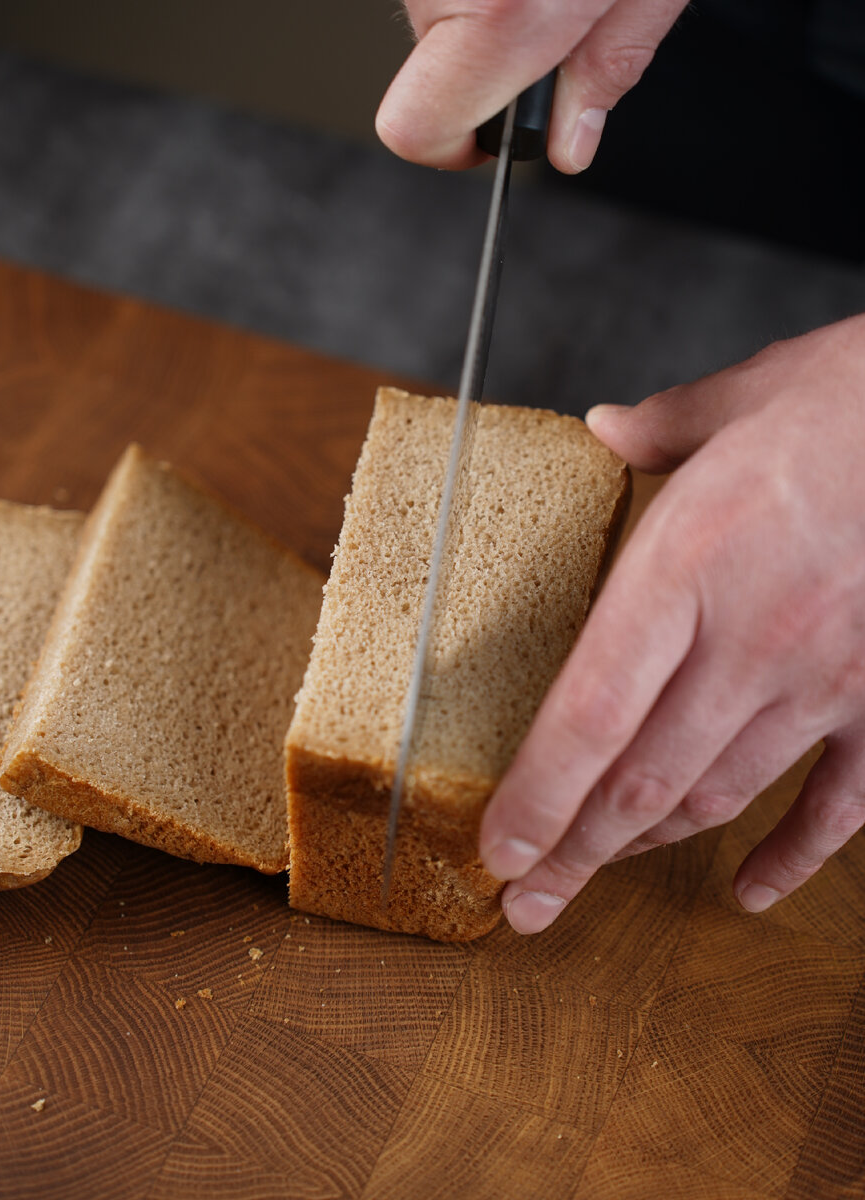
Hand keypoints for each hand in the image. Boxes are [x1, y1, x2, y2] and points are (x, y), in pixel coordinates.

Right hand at [376, 0, 687, 170]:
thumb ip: (609, 67)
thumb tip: (570, 142)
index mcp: (504, 10)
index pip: (418, 129)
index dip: (453, 150)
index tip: (496, 141)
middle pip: (431, 66)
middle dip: (492, 59)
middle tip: (563, 17)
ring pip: (438, 9)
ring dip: (491, 4)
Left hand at [479, 314, 864, 933]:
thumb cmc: (854, 400)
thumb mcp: (742, 397)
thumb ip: (661, 428)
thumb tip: (605, 425)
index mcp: (687, 564)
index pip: (591, 712)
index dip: (538, 798)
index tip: (497, 853)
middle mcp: (751, 639)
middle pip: (642, 779)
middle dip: (574, 852)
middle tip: (527, 904)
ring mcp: (825, 681)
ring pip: (719, 796)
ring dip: (649, 848)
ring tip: (595, 877)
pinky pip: (836, 808)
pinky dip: (790, 858)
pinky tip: (747, 890)